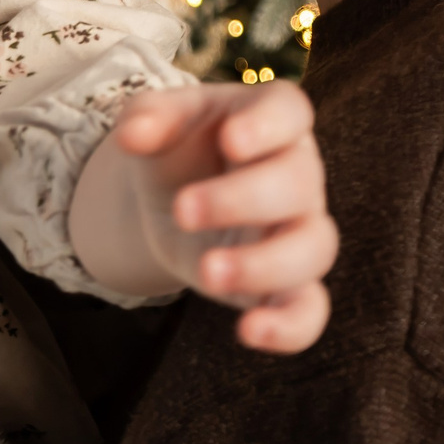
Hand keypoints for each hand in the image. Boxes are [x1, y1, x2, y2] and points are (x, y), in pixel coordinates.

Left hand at [70, 82, 336, 353]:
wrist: (174, 197)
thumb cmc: (178, 146)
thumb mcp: (157, 120)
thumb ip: (147, 117)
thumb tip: (131, 136)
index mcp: (272, 117)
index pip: (290, 111)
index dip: (268, 126)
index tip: (230, 141)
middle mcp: (299, 173)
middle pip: (297, 184)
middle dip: (241, 200)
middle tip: (183, 210)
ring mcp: (299, 230)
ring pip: (312, 249)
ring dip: (263, 264)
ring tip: (207, 272)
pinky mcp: (288, 284)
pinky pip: (310, 309)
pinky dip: (290, 327)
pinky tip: (249, 332)